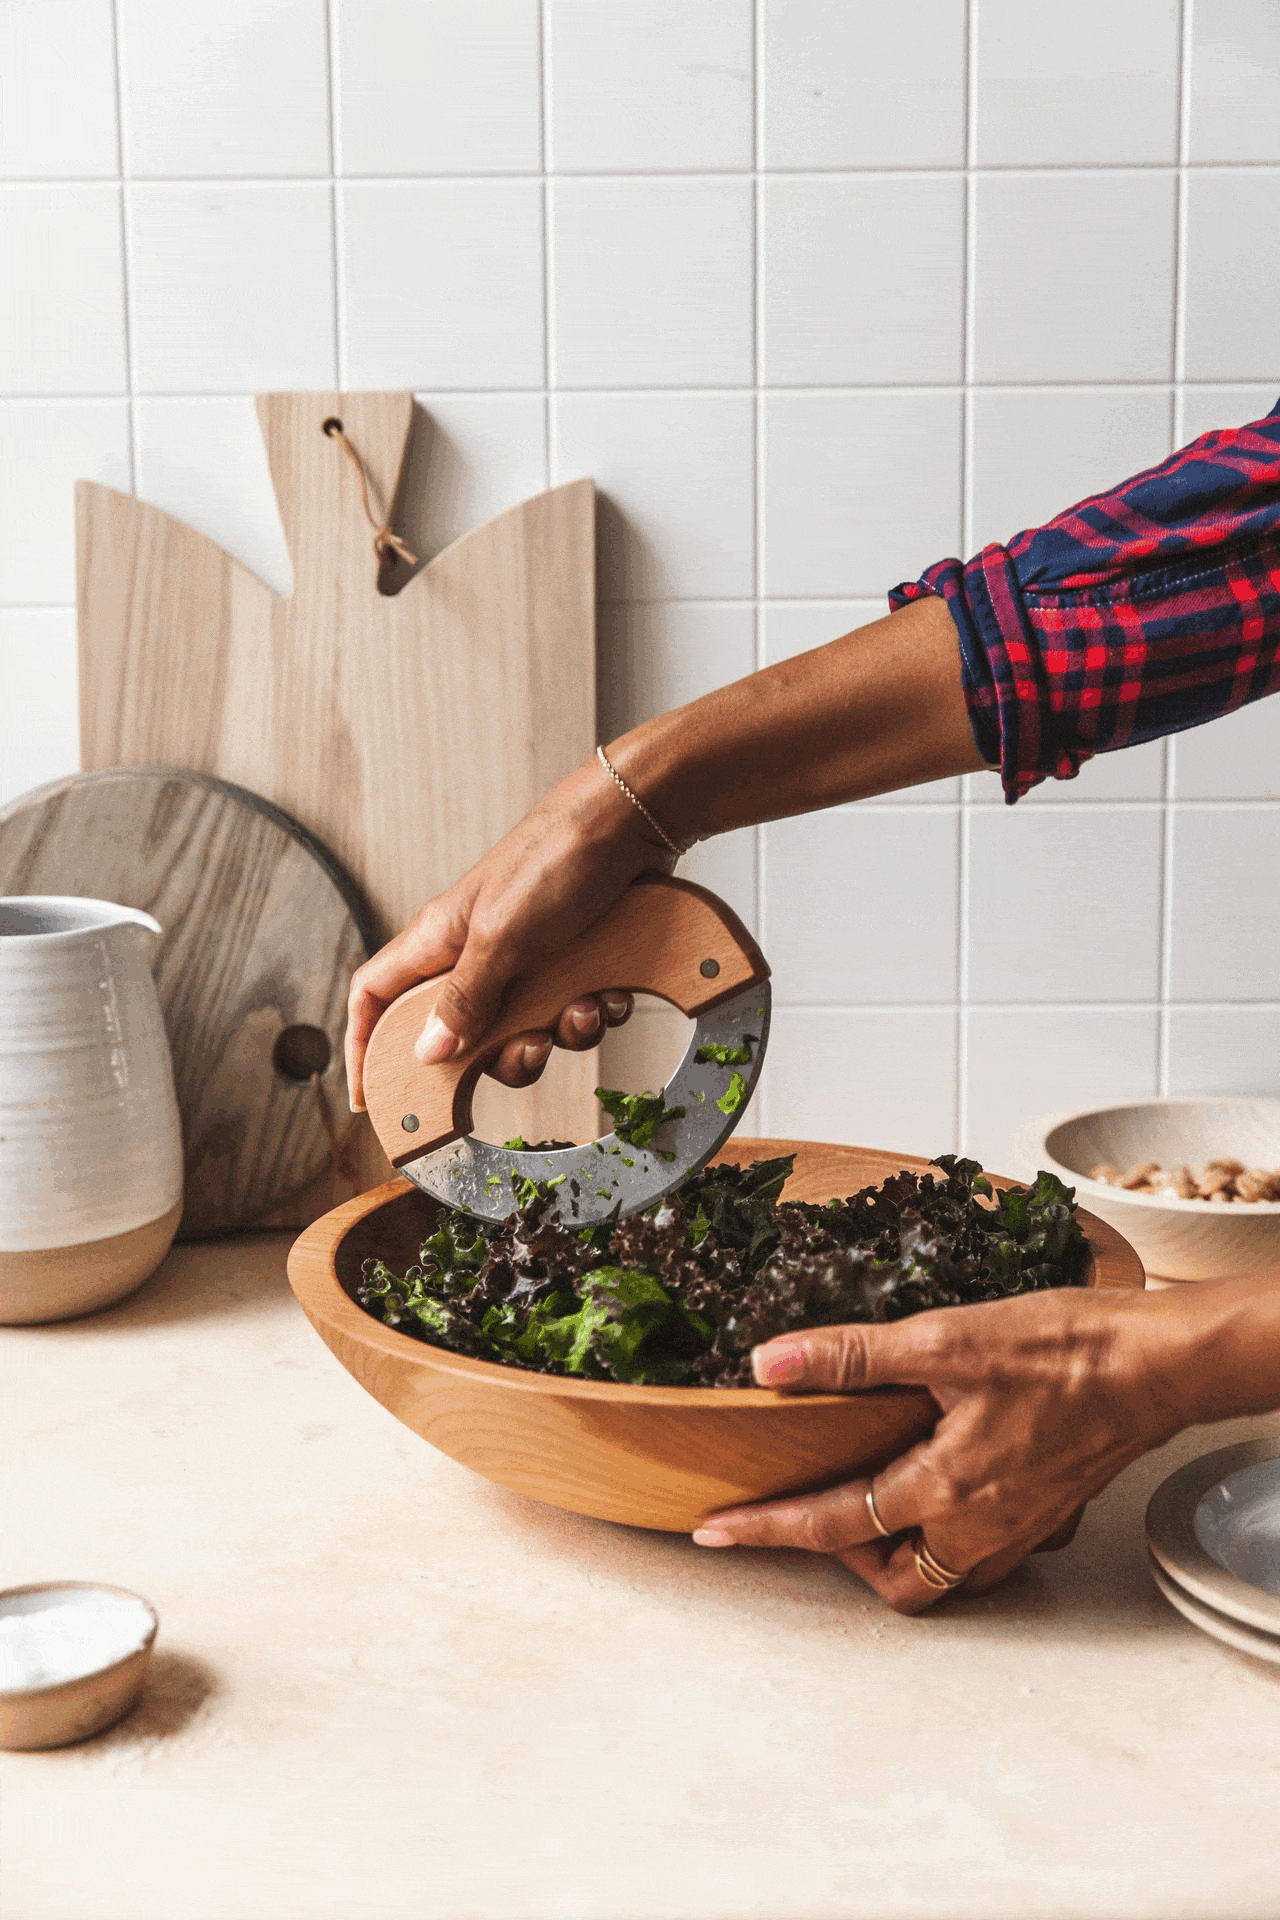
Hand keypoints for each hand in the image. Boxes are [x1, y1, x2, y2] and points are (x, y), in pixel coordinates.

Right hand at [344, 756, 675, 1110]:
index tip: (371, 1097)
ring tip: (587, 1007)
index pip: (375, 995)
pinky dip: (598, 1009)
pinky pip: (576, 1009)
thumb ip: (465, 997)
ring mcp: (529, 955)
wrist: (639, 821)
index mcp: (440, 938)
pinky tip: (614, 989)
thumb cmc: (560, 858)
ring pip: (528, 1027)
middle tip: (532, 1050)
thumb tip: (427, 1051)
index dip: (365, 1045)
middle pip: (463, 1034)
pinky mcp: (576, 958)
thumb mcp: (503, 936)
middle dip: (502, 1055)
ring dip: (563, 1031)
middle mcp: (478, 950)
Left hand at [692, 1285, 1189, 1613]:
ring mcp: (1022, 1527)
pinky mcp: (1051, 1511)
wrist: (1157, 1362)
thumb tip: (770, 1363)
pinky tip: (948, 1489)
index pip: (833, 1523)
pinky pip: (992, 1554)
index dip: (766, 1528)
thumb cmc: (1065, 1347)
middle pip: (896, 1582)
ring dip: (901, 1555)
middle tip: (810, 1512)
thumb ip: (850, 1354)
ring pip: (946, 1576)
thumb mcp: (943, 1337)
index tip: (716, 1534)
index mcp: (945, 1488)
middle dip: (844, 1560)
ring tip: (872, 1504)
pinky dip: (955, 1538)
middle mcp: (981, 1526)